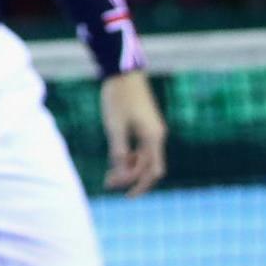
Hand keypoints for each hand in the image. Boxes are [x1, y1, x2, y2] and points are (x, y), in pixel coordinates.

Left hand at [100, 70, 167, 195]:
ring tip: (108, 175)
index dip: (139, 185)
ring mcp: (152, 131)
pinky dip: (129, 157)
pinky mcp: (145, 126)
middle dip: (131, 178)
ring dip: (128, 168)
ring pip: (143, 158)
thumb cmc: (118, 98)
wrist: (123, 73)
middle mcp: (157, 136)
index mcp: (153, 137)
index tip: (123, 192)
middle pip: (149, 167)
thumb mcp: (115, 127)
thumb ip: (118, 151)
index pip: (152, 171)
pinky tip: (114, 161)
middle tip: (109, 184)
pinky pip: (140, 149)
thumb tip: (120, 172)